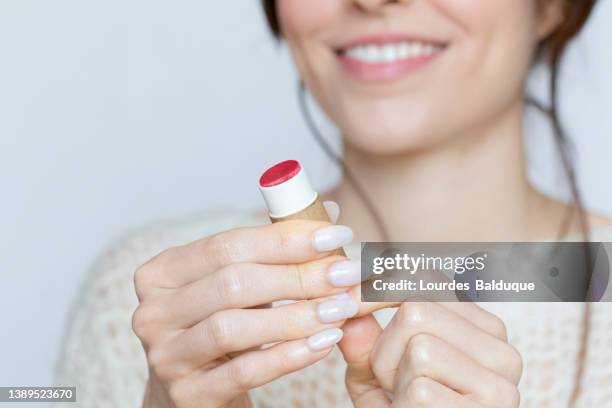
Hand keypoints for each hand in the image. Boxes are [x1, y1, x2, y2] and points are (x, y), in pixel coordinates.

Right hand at [132, 219, 357, 407]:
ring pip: (233, 327)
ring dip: (296, 316)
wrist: (199, 388)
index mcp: (163, 272)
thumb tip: (328, 212)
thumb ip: (275, 250)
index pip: (227, 245)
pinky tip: (323, 343)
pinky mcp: (187, 395)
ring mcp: (166, 356)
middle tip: (346, 274)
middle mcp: (154, 311)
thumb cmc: (224, 325)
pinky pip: (243, 372)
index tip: (336, 235)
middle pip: (233, 283)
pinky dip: (288, 356)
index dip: (285, 239)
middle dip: (298, 276)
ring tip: (341, 309)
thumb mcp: (240, 284)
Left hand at [340, 302, 522, 406]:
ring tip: (404, 398)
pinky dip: (402, 405)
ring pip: (419, 343)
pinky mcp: (491, 406)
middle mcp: (500, 347)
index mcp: (479, 327)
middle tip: (389, 380)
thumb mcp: (376, 374)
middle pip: (416, 308)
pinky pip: (420, 388)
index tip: (347, 306)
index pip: (425, 278)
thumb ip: (363, 338)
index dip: (377, 289)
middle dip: (384, 346)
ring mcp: (502, 380)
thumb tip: (346, 302)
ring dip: (392, 377)